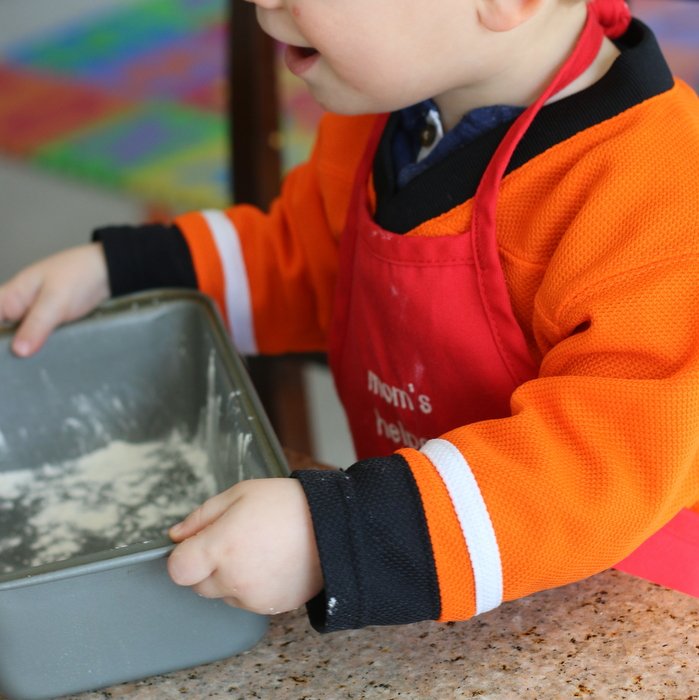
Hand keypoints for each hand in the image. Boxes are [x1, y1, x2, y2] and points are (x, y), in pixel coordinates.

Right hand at [0, 244, 108, 355]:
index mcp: (11, 295)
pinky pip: (41, 339)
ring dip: (28, 350)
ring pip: (23, 339)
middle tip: (19, 364)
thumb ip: (36, 325)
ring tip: (32, 364)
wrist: (109, 272)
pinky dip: (42, 347)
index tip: (5, 353)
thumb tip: (18, 350)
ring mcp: (37, 316)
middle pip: (5, 333)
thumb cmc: (80, 274)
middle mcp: (20, 306)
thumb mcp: (55, 300)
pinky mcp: (52, 324)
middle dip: (11, 348)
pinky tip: (46, 357)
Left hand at [167, 478, 322, 614]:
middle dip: (209, 565)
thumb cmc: (287, 504)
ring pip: (223, 595)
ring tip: (258, 550)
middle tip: (235, 541)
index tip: (197, 545)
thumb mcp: (240, 494)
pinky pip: (248, 602)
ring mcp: (253, 597)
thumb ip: (202, 516)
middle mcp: (233, 578)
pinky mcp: (271, 607)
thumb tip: (176, 535)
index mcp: (221, 546)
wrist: (332, 525)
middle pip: (198, 584)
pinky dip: (253, 588)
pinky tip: (271, 564)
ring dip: (231, 579)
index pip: (178, 569)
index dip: (184, 556)